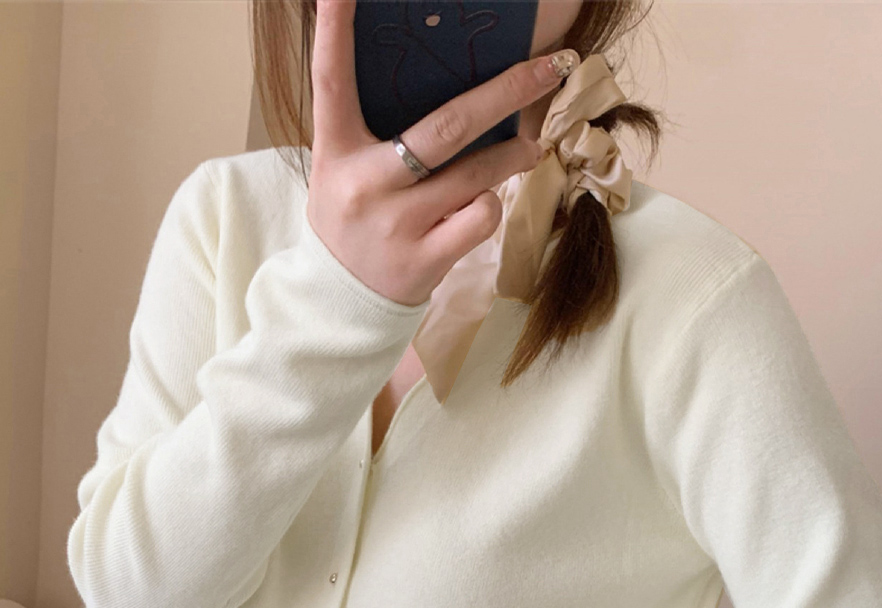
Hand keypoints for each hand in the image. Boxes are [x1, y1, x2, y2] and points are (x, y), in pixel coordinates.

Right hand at [307, 0, 570, 306]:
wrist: (339, 302)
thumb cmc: (350, 221)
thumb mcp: (343, 170)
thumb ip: (375, 129)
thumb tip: (443, 80)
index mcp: (337, 151)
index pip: (331, 81)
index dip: (334, 31)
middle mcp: (366, 184)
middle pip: (447, 126)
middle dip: (506, 91)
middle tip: (549, 67)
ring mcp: (398, 225)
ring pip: (477, 174)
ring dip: (515, 156)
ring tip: (529, 148)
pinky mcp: (425, 260)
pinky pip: (480, 217)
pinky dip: (490, 206)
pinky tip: (480, 207)